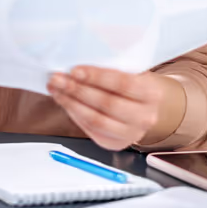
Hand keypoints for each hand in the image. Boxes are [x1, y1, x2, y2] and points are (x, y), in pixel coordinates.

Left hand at [47, 66, 180, 150]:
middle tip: (57, 78)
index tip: (75, 70)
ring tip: (55, 89)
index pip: (123, 84)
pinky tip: (63, 100)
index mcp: (151, 93)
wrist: (142, 108)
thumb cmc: (130, 84)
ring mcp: (130, 134)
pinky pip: (90, 128)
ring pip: (96, 119)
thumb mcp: (129, 71)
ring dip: (71, 103)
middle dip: (78, 90)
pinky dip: (73, 113)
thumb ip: (109, 67)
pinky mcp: (115, 143)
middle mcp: (144, 117)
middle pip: (107, 104)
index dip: (97, 77)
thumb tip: (76, 64)